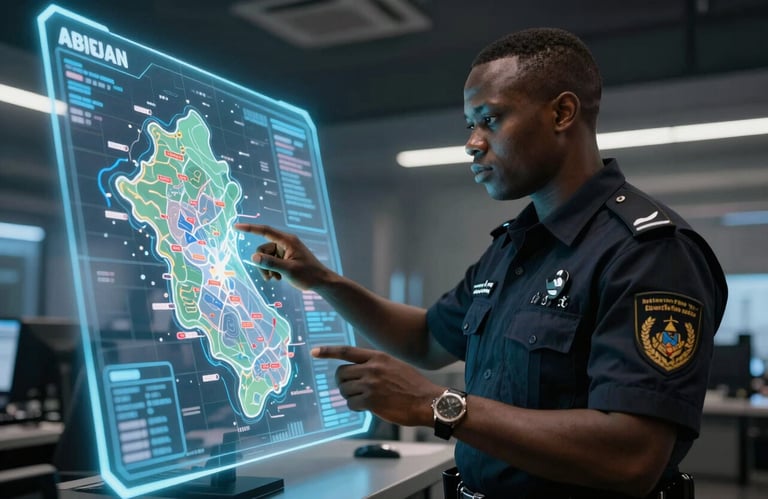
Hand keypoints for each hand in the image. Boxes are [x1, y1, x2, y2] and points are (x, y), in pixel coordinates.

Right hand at [234, 223, 331, 289]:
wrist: (321, 282)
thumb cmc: (308, 275)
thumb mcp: (288, 270)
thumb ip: (270, 263)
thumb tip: (253, 257)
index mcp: (287, 241)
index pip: (265, 230)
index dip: (250, 228)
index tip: (236, 226)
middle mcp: (285, 243)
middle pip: (263, 249)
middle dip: (262, 263)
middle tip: (269, 277)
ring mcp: (285, 250)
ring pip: (266, 257)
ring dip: (267, 268)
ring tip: (275, 278)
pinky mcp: (285, 257)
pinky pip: (271, 261)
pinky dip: (272, 269)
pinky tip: (279, 277)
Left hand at [311, 345, 443, 426]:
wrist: (428, 401)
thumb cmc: (413, 386)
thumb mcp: (394, 366)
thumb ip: (375, 365)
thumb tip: (356, 372)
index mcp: (377, 357)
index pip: (347, 351)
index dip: (328, 351)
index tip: (314, 352)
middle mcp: (372, 368)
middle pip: (340, 373)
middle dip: (342, 383)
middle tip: (351, 389)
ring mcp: (370, 384)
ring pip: (344, 390)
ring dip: (350, 396)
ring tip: (364, 399)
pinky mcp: (371, 401)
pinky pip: (351, 404)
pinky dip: (356, 407)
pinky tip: (367, 408)